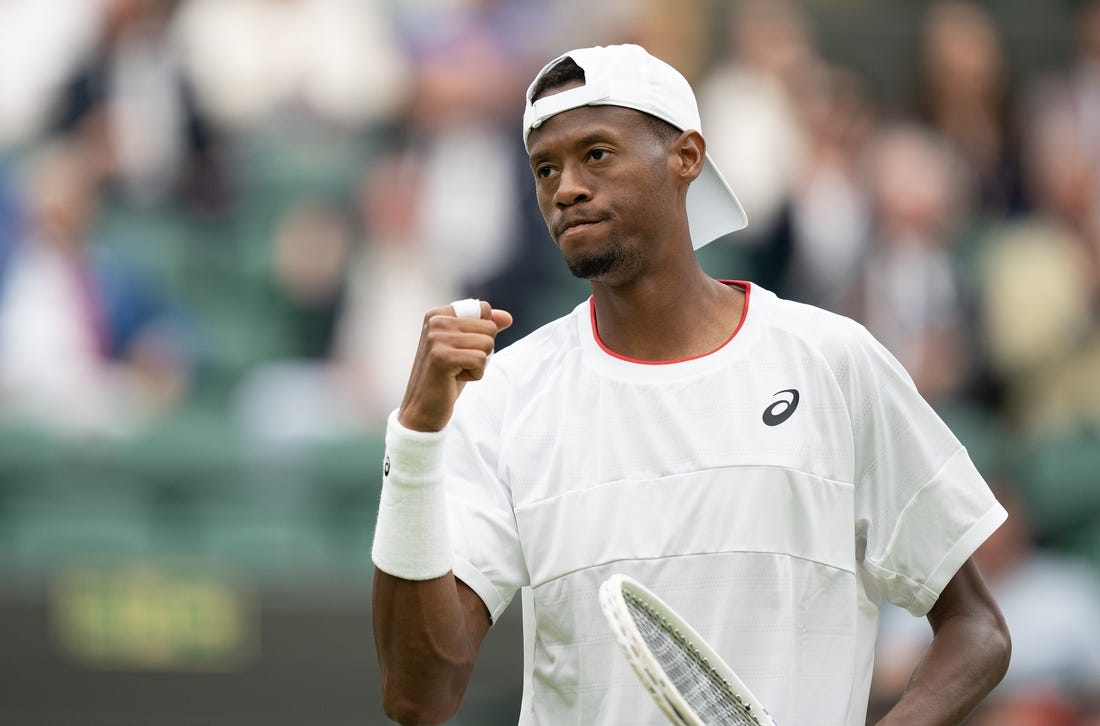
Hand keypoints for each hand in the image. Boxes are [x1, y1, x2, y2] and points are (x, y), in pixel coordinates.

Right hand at [397, 301, 512, 431]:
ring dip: (479, 364)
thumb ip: (484, 328)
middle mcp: (436, 321)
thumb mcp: (466, 347)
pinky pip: (480, 360)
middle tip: (459, 363)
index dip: (483, 333)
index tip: (461, 349)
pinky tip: (455, 379)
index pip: (483, 309)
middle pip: (489, 328)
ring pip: (487, 344)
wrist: (423, 407)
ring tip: (457, 371)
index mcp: (438, 314)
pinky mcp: (442, 357)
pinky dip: (475, 374)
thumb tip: (508, 317)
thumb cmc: (446, 377)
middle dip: (482, 350)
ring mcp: (437, 338)